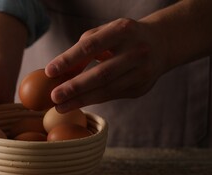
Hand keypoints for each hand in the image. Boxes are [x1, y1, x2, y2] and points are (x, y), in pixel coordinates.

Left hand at [45, 18, 167, 111]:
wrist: (161, 44)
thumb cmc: (123, 37)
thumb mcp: (106, 33)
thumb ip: (84, 48)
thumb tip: (61, 71)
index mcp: (123, 30)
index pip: (91, 46)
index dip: (69, 59)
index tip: (49, 71)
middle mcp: (136, 51)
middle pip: (101, 73)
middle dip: (75, 87)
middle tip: (54, 97)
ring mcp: (142, 72)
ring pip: (107, 90)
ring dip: (81, 100)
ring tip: (60, 107)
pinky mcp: (141, 88)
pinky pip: (112, 95)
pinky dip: (93, 100)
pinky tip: (77, 103)